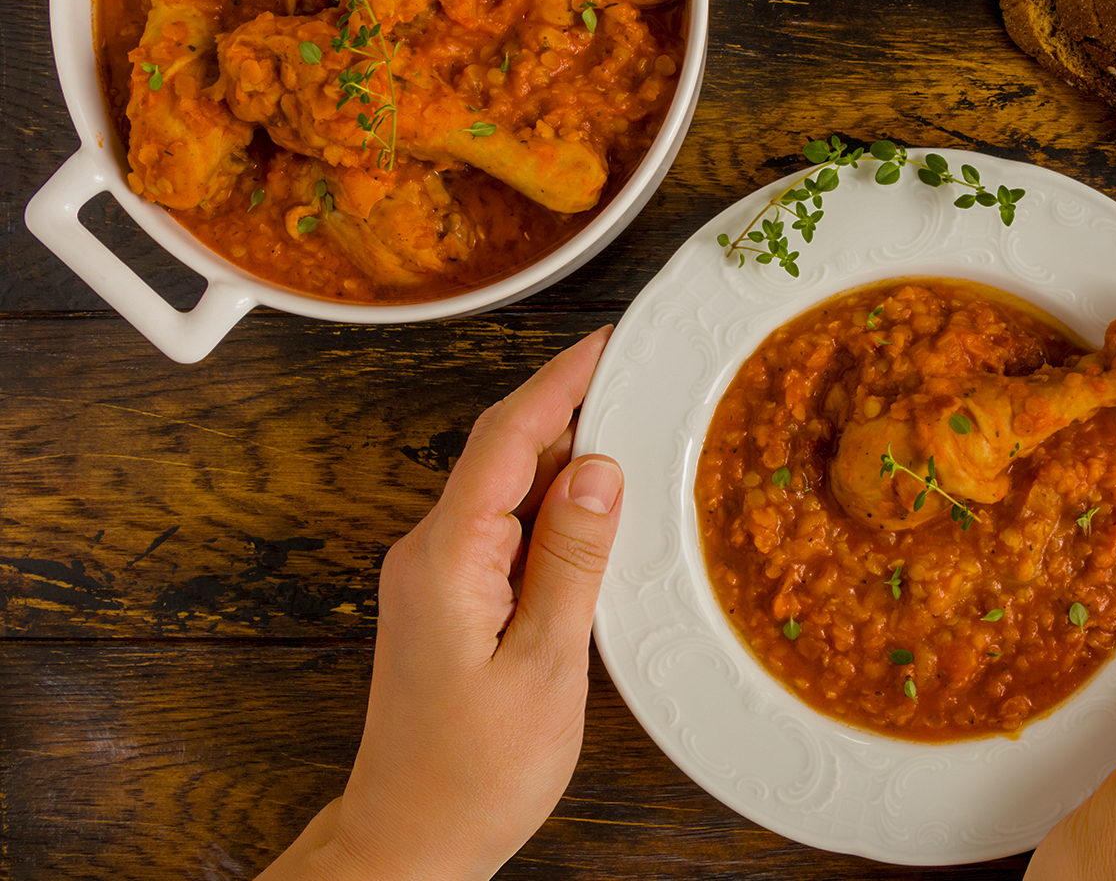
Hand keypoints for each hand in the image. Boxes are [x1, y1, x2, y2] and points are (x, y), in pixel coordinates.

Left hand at [258, 328, 622, 880]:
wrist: (410, 840)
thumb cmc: (475, 772)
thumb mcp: (546, 665)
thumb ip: (573, 559)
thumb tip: (600, 469)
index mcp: (447, 558)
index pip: (508, 438)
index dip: (562, 380)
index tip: (610, 341)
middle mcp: (430, 552)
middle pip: (507, 454)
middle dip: (575, 414)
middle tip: (647, 389)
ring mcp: (435, 575)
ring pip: (508, 493)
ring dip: (569, 469)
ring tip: (639, 450)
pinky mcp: (450, 599)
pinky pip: (505, 532)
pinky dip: (554, 517)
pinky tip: (598, 525)